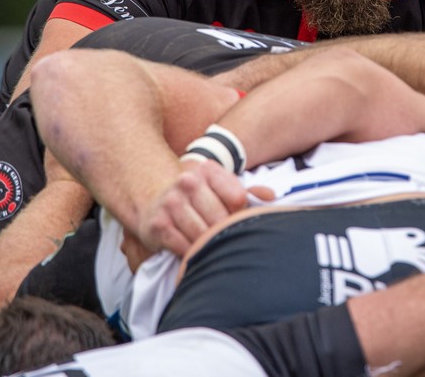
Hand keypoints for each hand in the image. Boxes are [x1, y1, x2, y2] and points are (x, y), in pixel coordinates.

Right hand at [137, 159, 258, 256]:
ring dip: (207, 245)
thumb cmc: (196, 196)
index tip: (233, 217)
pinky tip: (192, 251)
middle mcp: (187, 182)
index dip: (240, 213)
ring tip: (208, 246)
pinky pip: (184, 247)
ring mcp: (171, 203)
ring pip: (202, 235)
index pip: (238, 197)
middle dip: (223, 232)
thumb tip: (271, 197)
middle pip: (220, 219)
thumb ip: (248, 191)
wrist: (153, 199)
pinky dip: (191, 254)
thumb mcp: (219, 187)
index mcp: (208, 170)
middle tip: (222, 238)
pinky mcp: (158, 225)